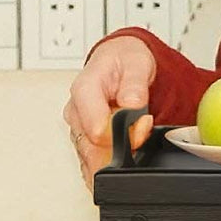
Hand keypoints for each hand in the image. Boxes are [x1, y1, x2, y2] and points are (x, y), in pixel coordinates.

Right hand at [62, 36, 156, 193]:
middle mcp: (76, 112)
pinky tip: (125, 147)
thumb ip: (135, 85)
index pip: (97, 130)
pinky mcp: (83, 139)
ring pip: (94, 158)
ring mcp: (78, 128)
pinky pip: (94, 160)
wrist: (120, 61)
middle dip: (124, 146)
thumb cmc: (124, 61)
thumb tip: (132, 103)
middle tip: (144, 127)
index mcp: (84, 90)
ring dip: (118, 153)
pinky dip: (113, 158)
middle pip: (94, 149)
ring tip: (135, 131)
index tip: (144, 122)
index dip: (126, 134)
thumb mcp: (137, 63)